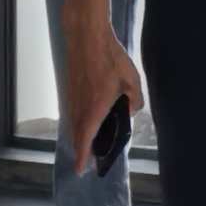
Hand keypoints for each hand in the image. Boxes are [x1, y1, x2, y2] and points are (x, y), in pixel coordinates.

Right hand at [64, 17, 144, 177]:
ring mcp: (72, 97)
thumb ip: (135, 100)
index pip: (85, 140)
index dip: (83, 157)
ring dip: (79, 135)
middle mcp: (79, 107)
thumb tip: (131, 110)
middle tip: (90, 159)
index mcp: (94, 109)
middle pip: (77, 136)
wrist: (86, 35)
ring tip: (90, 140)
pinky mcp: (70, 88)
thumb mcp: (132, 79)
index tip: (80, 170)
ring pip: (73, 124)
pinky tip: (88, 117)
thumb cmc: (110, 57)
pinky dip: (77, 121)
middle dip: (82, 150)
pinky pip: (72, 112)